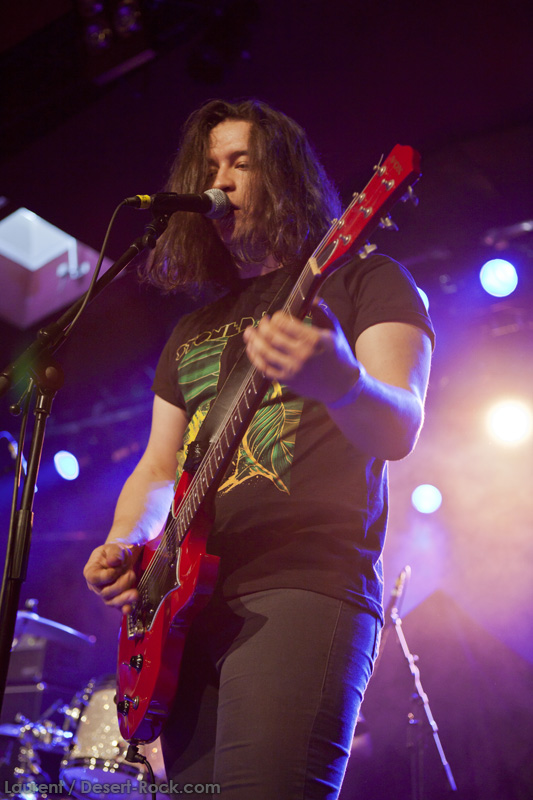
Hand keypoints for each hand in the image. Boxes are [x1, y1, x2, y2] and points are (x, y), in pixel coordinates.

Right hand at [83, 542, 139, 613]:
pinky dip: (124, 608)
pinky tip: (129, 609)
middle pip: (105, 593)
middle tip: (131, 574)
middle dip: (120, 585)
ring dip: (124, 598)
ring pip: (112, 602)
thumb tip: (113, 562)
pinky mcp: (115, 598)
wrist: (123, 558)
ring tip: (135, 594)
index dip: (107, 576)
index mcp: (91, 571)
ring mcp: (105, 594)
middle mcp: (96, 586)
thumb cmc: (115, 553)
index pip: (94, 579)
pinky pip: (118, 606)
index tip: (117, 567)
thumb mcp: (114, 548)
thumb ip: (114, 553)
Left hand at [243, 308, 359, 404]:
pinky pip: (264, 368)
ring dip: (253, 340)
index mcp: (314, 339)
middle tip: (262, 322)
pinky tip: (252, 348)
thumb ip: (321, 312)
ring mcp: (292, 369)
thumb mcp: (334, 330)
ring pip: (264, 352)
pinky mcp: (287, 380)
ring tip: (249, 333)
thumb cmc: (338, 354)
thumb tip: (311, 297)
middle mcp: (301, 354)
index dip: (276, 317)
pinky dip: (255, 357)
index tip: (276, 316)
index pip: (284, 323)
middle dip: (263, 326)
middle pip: (271, 336)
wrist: (342, 385)